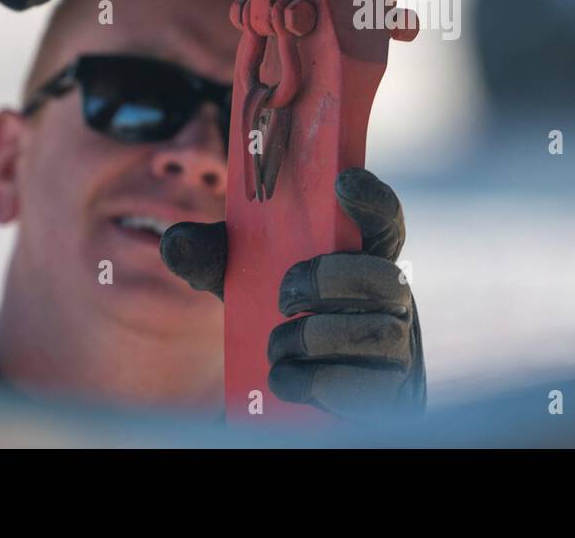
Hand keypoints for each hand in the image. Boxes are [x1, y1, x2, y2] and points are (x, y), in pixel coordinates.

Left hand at [161, 168, 426, 418]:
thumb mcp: (244, 283)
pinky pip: (362, 385)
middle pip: (383, 277)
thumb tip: (176, 241)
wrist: (298, 389)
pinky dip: (311, 381)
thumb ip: (214, 256)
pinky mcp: (390, 392)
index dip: (372, 199)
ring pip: (373, 333)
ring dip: (310, 338)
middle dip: (327, 281)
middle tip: (283, 296)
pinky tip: (282, 379)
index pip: (384, 220)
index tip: (341, 182)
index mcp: (364, 257)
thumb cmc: (279, 319)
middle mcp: (393, 297)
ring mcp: (398, 346)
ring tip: (276, 345)